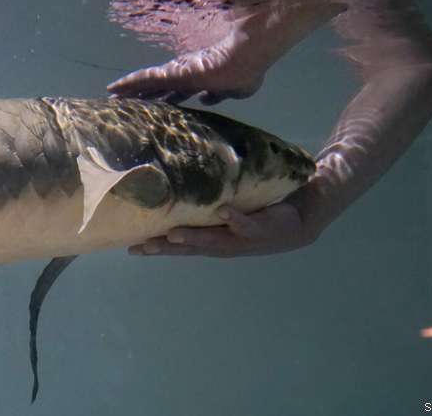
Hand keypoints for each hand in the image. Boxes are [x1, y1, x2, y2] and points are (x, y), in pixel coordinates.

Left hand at [107, 26, 265, 105]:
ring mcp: (177, 72)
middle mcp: (185, 75)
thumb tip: (204, 99)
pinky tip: (114, 88)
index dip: (164, 98)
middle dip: (142, 96)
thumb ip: (219, 95)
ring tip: (112, 96)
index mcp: (199, 80)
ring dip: (130, 90)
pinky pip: (145, 78)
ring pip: (147, 82)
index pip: (177, 91)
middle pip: (158, 88)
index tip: (154, 104)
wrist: (249, 53)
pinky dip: (129, 83)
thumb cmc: (246, 69)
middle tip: (124, 103)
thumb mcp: (236, 91)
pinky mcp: (172, 71)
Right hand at [128, 202, 316, 257]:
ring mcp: (241, 238)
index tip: (130, 248)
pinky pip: (246, 223)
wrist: (300, 221)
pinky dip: (234, 219)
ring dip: (194, 238)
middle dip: (165, 248)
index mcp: (212, 241)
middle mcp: (223, 244)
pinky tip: (223, 212)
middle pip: (189, 248)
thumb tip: (179, 183)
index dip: (155, 249)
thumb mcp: (229, 211)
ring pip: (213, 240)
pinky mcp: (261, 227)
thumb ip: (207, 204)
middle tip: (142, 247)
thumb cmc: (258, 212)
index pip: (178, 247)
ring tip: (173, 235)